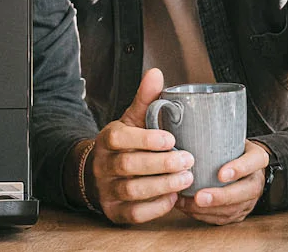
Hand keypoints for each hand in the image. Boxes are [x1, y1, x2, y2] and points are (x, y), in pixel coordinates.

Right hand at [89, 68, 193, 223]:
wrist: (99, 174)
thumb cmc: (124, 145)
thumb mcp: (132, 120)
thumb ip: (145, 99)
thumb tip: (156, 73)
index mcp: (107, 139)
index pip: (119, 138)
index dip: (145, 139)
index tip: (171, 139)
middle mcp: (103, 165)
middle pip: (128, 165)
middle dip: (161, 164)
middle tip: (188, 160)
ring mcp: (107, 190)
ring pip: (132, 191)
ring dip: (162, 185)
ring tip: (187, 179)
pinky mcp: (115, 211)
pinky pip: (134, 213)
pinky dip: (155, 207)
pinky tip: (173, 198)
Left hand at [175, 140, 267, 224]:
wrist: (245, 165)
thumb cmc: (230, 149)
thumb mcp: (229, 137)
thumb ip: (212, 133)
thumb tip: (176, 123)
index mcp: (257, 158)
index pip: (253, 162)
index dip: (239, 169)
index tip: (221, 173)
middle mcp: (256, 180)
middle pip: (244, 192)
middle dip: (220, 197)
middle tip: (199, 197)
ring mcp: (250, 199)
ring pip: (233, 210)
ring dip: (208, 210)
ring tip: (186, 204)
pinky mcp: (239, 212)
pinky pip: (224, 219)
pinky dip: (204, 216)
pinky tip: (188, 209)